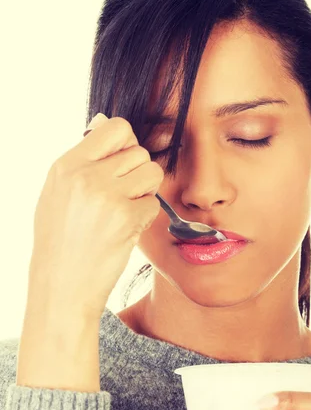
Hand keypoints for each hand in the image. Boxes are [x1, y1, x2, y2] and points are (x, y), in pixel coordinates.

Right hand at [26, 113, 163, 321]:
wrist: (61, 286)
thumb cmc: (60, 240)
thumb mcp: (58, 192)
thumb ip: (84, 160)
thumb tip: (104, 124)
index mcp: (67, 165)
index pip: (116, 128)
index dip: (126, 143)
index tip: (121, 161)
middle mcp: (86, 176)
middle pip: (139, 152)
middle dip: (137, 173)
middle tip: (122, 195)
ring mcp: (107, 197)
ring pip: (152, 173)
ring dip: (144, 192)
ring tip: (124, 210)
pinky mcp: (126, 219)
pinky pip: (153, 204)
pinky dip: (144, 217)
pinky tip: (123, 230)